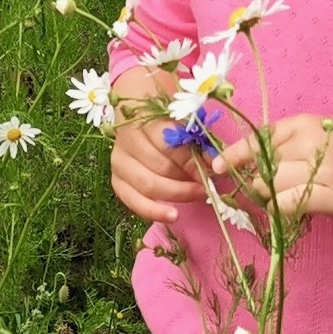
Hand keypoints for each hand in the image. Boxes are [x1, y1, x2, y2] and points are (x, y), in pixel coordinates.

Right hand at [110, 100, 209, 226]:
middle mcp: (126, 140)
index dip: (190, 161)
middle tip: (207, 186)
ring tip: (197, 196)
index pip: (168, 144)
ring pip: (148, 185)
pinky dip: (153, 212)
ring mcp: (119, 161)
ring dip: (176, 194)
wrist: (139, 119)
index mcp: (141, 119)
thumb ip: (198, 139)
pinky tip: (172, 215)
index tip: (210, 171)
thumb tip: (215, 163)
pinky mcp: (117, 180)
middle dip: (187, 180)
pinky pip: (132, 201)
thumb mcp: (182, 120)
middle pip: (159, 167)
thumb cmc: (165, 118)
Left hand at [205, 115, 332, 220]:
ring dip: (269, 196)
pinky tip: (293, 204)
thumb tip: (246, 161)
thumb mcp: (313, 129)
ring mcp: (320, 171)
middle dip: (257, 182)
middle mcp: (309, 144)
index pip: (258, 140)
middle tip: (266, 187)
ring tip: (283, 194)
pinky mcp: (330, 197)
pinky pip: (291, 205)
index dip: (234, 155)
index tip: (216, 166)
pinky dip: (284, 207)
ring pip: (273, 188)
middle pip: (262, 169)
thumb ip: (283, 140)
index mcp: (301, 125)